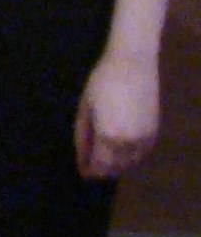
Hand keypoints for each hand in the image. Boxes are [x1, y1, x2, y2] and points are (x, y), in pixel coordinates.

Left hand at [75, 51, 161, 179]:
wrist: (133, 64)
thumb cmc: (102, 82)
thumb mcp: (85, 109)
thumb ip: (82, 137)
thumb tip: (82, 159)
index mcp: (108, 136)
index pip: (99, 165)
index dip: (90, 171)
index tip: (83, 172)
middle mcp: (129, 141)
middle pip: (115, 168)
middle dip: (102, 171)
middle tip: (91, 168)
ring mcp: (145, 137)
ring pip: (130, 163)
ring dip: (117, 166)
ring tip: (104, 160)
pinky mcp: (154, 130)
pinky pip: (143, 153)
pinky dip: (132, 157)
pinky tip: (121, 153)